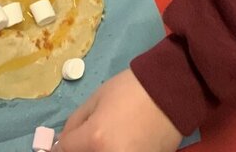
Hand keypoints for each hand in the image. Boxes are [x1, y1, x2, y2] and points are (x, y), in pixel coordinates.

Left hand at [56, 70, 181, 151]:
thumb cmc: (132, 89)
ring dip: (100, 150)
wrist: (172, 91)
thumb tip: (63, 141)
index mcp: (94, 139)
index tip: (66, 141)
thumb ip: (76, 122)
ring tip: (110, 138)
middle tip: (91, 138)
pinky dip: (119, 150)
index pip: (65, 149)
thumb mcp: (97, 98)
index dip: (63, 143)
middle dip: (82, 148)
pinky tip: (125, 143)